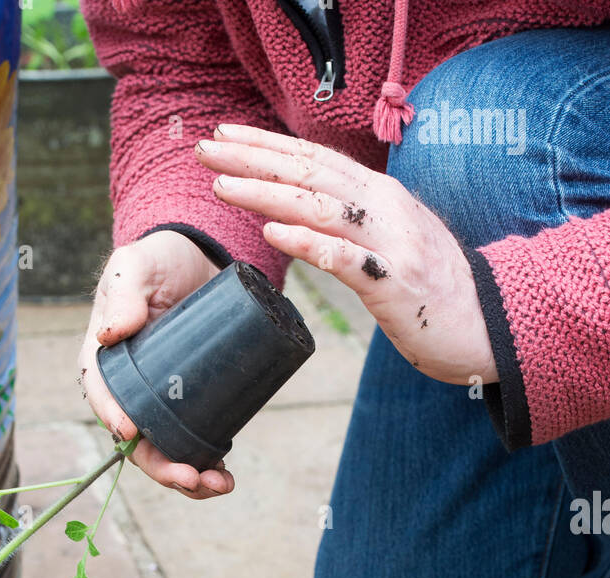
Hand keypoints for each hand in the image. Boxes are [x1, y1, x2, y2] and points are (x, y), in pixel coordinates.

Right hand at [79, 230, 234, 499]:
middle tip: (190, 476)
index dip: (112, 418)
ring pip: (167, 453)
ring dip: (190, 479)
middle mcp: (130, 392)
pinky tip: (225, 479)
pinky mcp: (193, 406)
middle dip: (161, 466)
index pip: (101, 396)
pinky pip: (195, 446)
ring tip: (219, 484)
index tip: (130, 431)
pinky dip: (209, 467)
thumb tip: (111, 332)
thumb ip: (125, 289)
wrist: (202, 261)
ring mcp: (163, 404)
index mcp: (105, 363)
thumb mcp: (137, 265)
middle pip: (136, 442)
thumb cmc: (159, 261)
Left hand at [195, 125, 497, 386]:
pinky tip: (274, 232)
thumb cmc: (436, 291)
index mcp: (381, 197)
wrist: (490, 325)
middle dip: (253, 159)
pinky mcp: (394, 284)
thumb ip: (358, 223)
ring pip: (319, 208)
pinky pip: (344, 259)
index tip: (225, 135)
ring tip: (224, 186)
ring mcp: (390, 245)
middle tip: (205, 149)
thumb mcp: (394, 243)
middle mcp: (384, 210)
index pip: (316, 159)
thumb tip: (310, 212)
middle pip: (309, 174)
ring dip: (268, 193)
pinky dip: (307, 242)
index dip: (268, 144)